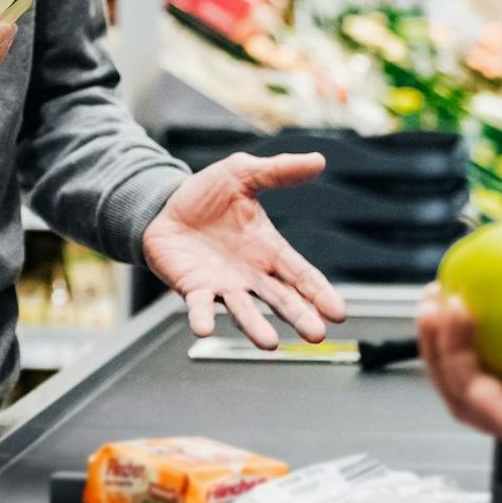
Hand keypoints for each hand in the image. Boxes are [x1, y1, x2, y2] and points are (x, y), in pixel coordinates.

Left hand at [142, 153, 346, 350]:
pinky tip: (205, 328)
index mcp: (268, 249)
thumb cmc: (206, 194)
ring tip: (269, 343)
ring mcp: (222, 285)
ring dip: (256, 328)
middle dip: (299, 317)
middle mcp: (250, 274)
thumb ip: (279, 170)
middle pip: (281, 300)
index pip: (301, 274)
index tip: (338, 312)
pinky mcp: (193, 288)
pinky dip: (202, 318)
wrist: (163, 205)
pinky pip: (199, 306)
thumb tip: (318, 160)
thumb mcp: (243, 174)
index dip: (319, 292)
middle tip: (316, 335)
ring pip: (244, 311)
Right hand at [417, 219, 501, 502]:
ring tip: (434, 301)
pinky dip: (451, 353)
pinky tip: (451, 318)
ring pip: (459, 375)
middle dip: (449, 326)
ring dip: (438, 339)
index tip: (481, 277)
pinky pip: (467, 386)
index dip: (494, 310)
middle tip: (442, 289)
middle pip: (478, 358)